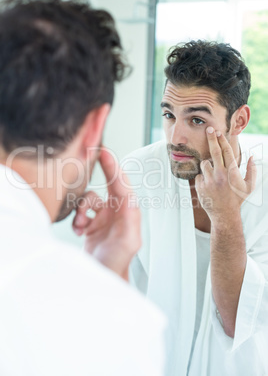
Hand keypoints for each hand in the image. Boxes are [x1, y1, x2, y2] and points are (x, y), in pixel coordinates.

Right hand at [72, 147, 140, 280]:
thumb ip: (130, 220)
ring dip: (81, 210)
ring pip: (90, 198)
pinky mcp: (93, 223)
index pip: (122, 185)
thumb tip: (131, 199)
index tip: (105, 153)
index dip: (113, 167)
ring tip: (81, 225)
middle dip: (104, 170)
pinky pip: (81, 211)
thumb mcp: (127, 243)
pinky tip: (78, 230)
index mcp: (128, 213)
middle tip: (93, 155)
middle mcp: (118, 213)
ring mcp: (105, 218)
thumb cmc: (116, 263)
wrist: (100, 278)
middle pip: (111, 184)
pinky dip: (76, 218)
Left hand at [195, 127, 256, 222]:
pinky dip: (202, 178)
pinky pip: (199, 175)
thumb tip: (252, 157)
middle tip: (208, 129)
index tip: (218, 132)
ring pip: (204, 164)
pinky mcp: (200, 186)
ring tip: (214, 177)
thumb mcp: (249, 186)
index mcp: (232, 173)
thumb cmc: (237, 199)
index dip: (222, 140)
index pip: (226, 152)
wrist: (224, 215)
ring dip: (208, 166)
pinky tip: (209, 186)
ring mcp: (209, 181)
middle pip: (214, 152)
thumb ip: (251, 170)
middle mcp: (220, 175)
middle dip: (211, 138)